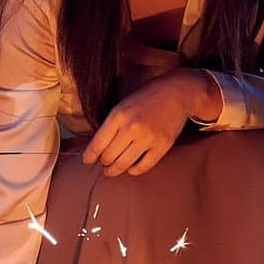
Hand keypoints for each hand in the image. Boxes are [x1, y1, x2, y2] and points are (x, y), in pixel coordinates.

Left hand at [82, 70, 207, 176]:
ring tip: (112, 170)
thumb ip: (111, 124)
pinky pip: (143, 166)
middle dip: (103, 162)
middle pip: (109, 156)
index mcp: (119, 115)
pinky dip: (133, 170)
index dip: (89, 156)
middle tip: (103, 164)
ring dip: (115, 170)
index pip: (97, 144)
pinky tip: (130, 167)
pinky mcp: (162, 146)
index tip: (87, 160)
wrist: (176, 93)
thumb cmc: (146, 98)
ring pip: (124, 164)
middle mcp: (132, 128)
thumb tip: (98, 148)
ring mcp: (148, 138)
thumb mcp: (122, 105)